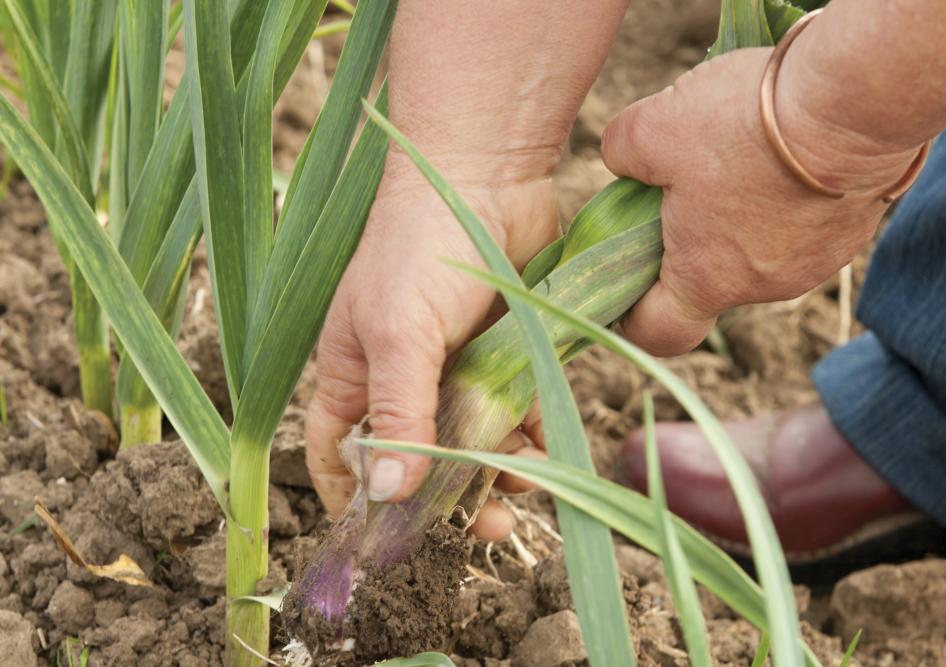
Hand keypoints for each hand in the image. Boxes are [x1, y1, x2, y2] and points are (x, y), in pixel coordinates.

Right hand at [305, 158, 557, 540]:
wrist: (487, 177)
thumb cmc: (419, 247)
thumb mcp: (398, 332)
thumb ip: (397, 411)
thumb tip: (387, 495)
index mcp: (357, 374)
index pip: (338, 451)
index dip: (354, 498)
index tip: (388, 539)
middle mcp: (404, 378)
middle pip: (419, 461)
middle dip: (450, 499)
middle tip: (488, 527)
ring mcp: (456, 367)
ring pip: (474, 443)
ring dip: (500, 468)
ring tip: (526, 474)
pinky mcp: (504, 353)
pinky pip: (517, 411)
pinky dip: (533, 434)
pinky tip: (550, 443)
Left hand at [601, 47, 925, 355]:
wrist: (857, 101)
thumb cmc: (746, 124)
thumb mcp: (653, 126)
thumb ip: (621, 152)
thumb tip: (621, 161)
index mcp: (708, 280)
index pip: (658, 331)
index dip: (631, 316)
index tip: (622, 286)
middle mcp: (764, 287)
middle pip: (709, 281)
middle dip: (686, 243)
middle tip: (678, 188)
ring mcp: (815, 263)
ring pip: (758, 251)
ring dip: (741, 217)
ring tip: (742, 155)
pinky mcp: (852, 231)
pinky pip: (803, 225)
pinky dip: (786, 199)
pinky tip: (787, 151)